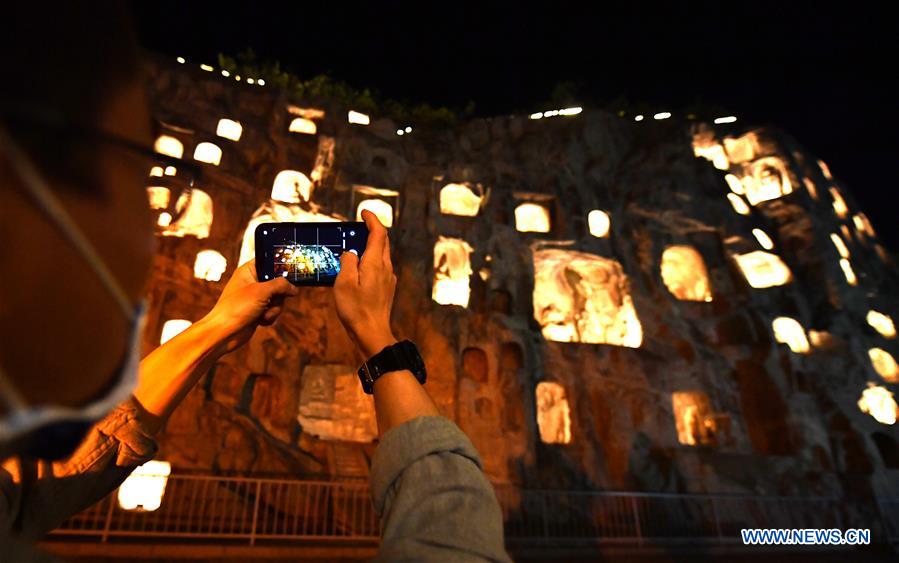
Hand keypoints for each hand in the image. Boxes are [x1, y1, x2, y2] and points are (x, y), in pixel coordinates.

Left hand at [201, 259, 298, 353]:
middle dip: (278, 296)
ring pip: (278, 298)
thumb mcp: (261, 291)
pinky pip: (273, 310)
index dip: (279, 265)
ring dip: (274, 308)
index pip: (267, 261)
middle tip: (272, 300)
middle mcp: (252, 282)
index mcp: (248, 271)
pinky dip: (270, 316)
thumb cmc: (236, 308)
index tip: (290, 272)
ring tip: (263, 314)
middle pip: (278, 282)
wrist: (224, 333)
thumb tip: (294, 288)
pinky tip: (260, 321)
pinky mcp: (258, 310)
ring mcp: (255, 297)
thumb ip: (280, 285)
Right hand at [334, 210, 397, 357]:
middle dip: (373, 230)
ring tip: (356, 246)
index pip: (378, 233)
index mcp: (375, 263)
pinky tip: (361, 268)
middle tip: (359, 226)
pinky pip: (380, 267)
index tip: (364, 212)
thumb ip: (347, 262)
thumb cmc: (355, 310)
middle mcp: (385, 268)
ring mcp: (388, 279)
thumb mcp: (343, 283)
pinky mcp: (387, 289)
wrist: (372, 333)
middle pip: (383, 242)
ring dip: (372, 246)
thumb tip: (351, 253)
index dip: (372, 220)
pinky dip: (372, 260)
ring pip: (382, 255)